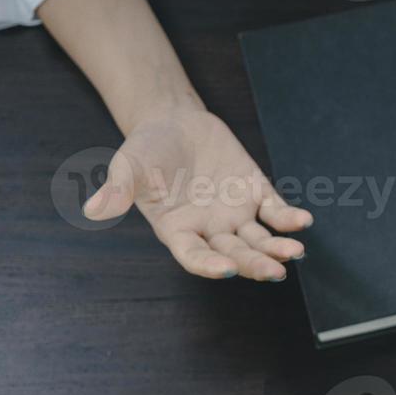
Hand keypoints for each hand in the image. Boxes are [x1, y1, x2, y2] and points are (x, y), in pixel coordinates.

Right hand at [83, 105, 311, 280]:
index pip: (196, 256)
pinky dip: (289, 217)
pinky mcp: (255, 193)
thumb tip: (92, 209)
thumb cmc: (146, 151)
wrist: (172, 122)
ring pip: (260, 240)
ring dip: (278, 248)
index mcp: (179, 231)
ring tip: (295, 253)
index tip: (227, 269)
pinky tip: (303, 221)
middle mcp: (211, 230)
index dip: (210, 265)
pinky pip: (276, 210)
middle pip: (236, 254)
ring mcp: (236, 214)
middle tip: (276, 272)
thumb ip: (117, 191)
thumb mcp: (128, 167)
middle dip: (254, 264)